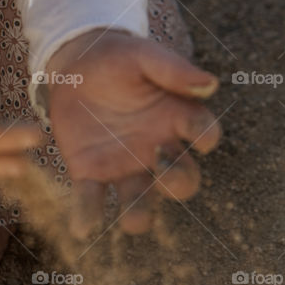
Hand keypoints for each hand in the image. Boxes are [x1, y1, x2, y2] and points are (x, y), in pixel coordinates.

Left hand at [44, 29, 221, 236]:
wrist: (76, 66)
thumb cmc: (118, 59)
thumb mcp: (142, 56)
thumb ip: (172, 69)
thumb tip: (209, 83)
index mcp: (177, 117)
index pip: (203, 132)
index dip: (205, 136)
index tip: (200, 137)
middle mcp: (158, 149)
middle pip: (181, 177)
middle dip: (177, 182)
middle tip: (163, 173)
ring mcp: (125, 164)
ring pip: (140, 197)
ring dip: (139, 211)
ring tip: (133, 222)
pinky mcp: (90, 171)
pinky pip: (92, 197)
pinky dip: (88, 214)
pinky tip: (81, 228)